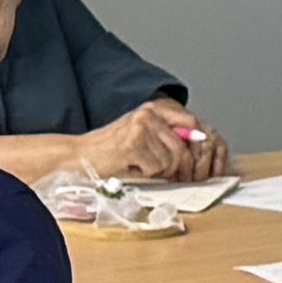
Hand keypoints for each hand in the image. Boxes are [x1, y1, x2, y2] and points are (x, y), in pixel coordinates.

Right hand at [76, 100, 199, 180]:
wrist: (78, 156)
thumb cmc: (112, 150)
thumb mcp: (143, 135)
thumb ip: (169, 135)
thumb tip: (202, 143)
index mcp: (153, 108)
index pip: (190, 123)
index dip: (195, 146)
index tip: (193, 161)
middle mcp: (148, 114)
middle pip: (182, 147)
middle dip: (175, 167)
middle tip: (158, 171)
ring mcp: (140, 128)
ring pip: (169, 161)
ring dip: (156, 170)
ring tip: (137, 164)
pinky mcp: (133, 145)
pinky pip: (155, 168)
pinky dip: (144, 174)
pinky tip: (129, 167)